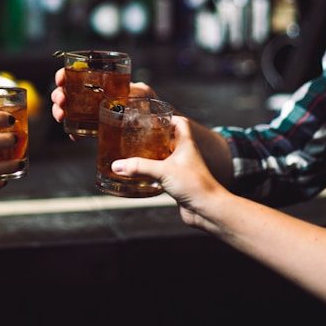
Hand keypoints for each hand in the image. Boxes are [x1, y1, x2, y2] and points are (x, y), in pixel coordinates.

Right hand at [50, 67, 156, 130]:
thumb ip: (139, 89)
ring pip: (66, 109)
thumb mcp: (142, 92)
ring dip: (58, 111)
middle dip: (58, 95)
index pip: (75, 74)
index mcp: (98, 81)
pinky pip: (77, 130)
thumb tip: (134, 88)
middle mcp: (90, 95)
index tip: (61, 80)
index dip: (64, 75)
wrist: (150, 122)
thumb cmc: (146, 101)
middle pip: (66, 92)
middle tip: (61, 100)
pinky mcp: (92, 128)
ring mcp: (89, 112)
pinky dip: (73, 132)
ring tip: (61, 116)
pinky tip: (74, 136)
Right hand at [111, 115, 227, 229]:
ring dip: (152, 155)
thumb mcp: (163, 171)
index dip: (167, 117)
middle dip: (154, 136)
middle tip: (138, 135)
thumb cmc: (195, 185)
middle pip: (169, 139)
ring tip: (135, 153)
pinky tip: (140, 175)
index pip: (179, 123)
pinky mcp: (178, 183)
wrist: (207, 209)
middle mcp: (185, 154)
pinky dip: (152, 172)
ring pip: (165, 157)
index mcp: (186, 144)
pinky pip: (163, 174)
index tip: (152, 117)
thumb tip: (117, 165)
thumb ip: (139, 167)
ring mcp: (182, 169)